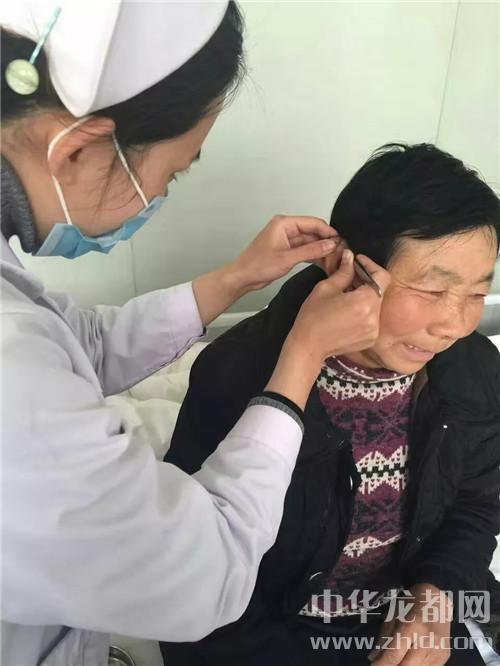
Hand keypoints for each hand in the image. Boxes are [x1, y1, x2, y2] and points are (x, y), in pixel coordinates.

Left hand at [229, 215, 339, 291]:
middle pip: (312, 231)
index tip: (341, 241)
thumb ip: (311, 251)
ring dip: (321, 249)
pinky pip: (304, 249)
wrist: (242, 277)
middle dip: (326, 241)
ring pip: (309, 241)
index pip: (313, 222)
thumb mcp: (287, 259)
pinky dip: (313, 255)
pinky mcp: (286, 250)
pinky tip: (324, 262)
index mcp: (284, 223)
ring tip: (335, 258)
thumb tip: (331, 244)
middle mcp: (286, 228)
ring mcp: (286, 239)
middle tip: (341, 252)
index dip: (328, 231)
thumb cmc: (258, 266)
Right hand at [285, 251, 391, 367]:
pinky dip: (364, 311)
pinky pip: (373, 318)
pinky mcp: (371, 338)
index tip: (359, 262)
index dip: (371, 266)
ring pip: (376, 304)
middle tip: (350, 276)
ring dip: (365, 296)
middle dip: (366, 281)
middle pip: (379, 290)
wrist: (309, 347)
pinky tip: (348, 311)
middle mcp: (374, 317)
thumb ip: (343, 272)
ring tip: (347, 295)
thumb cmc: (313, 318)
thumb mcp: (325, 289)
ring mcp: (374, 330)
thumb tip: (350, 257)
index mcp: (364, 302)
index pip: (382, 277)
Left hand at [368, 584, 452, 664]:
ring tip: (394, 663)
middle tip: (383, 665)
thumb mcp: (393, 615)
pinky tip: (408, 662)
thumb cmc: (411, 604)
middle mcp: (427, 641)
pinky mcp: (444, 656)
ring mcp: (438, 650)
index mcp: (412, 626)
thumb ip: (384, 638)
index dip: (382, 664)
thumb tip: (374, 658)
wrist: (437, 600)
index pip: (395, 653)